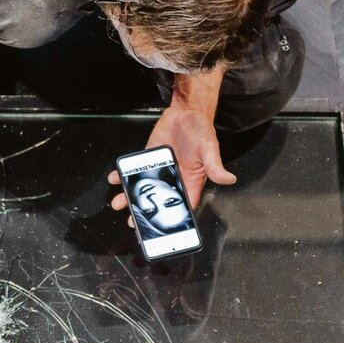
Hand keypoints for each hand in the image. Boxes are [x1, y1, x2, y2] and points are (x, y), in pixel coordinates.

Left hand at [108, 106, 235, 226]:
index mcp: (190, 182)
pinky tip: (114, 178)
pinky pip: (135, 171)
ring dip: (130, 197)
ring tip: (118, 203)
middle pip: (158, 202)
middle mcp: (173, 179)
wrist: (187, 112)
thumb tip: (229, 179)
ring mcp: (159, 170)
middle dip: (145, 213)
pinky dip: (123, 175)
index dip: (173, 219)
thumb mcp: (209, 149)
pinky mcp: (148, 159)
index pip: (182, 205)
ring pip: (143, 189)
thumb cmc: (201, 131)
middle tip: (132, 222)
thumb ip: (215, 166)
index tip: (162, 231)